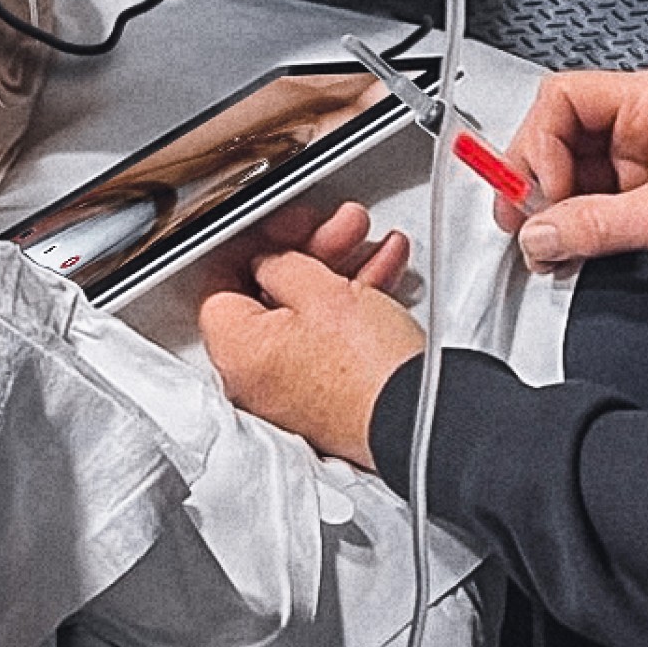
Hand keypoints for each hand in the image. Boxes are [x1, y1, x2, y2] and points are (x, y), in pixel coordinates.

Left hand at [199, 200, 423, 467]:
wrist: (426, 422)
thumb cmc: (370, 368)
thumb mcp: (319, 289)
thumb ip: (278, 264)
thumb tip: (266, 262)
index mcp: (238, 352)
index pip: (221, 283)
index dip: (254, 244)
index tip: (282, 225)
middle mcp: (255, 379)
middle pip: (268, 295)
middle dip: (309, 252)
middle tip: (336, 227)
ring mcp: (291, 393)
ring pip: (305, 315)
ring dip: (337, 271)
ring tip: (369, 242)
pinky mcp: (327, 398)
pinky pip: (327, 340)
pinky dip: (350, 306)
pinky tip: (381, 272)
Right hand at [500, 67, 647, 307]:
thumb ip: (600, 224)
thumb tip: (542, 232)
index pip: (565, 99)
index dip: (539, 144)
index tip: (539, 191)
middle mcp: (645, 125)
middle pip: (559, 136)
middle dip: (535, 178)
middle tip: (521, 217)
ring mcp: (645, 164)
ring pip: (570, 173)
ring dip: (549, 210)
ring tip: (540, 242)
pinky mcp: (646, 201)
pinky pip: (589, 205)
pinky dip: (569, 228)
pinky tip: (563, 250)